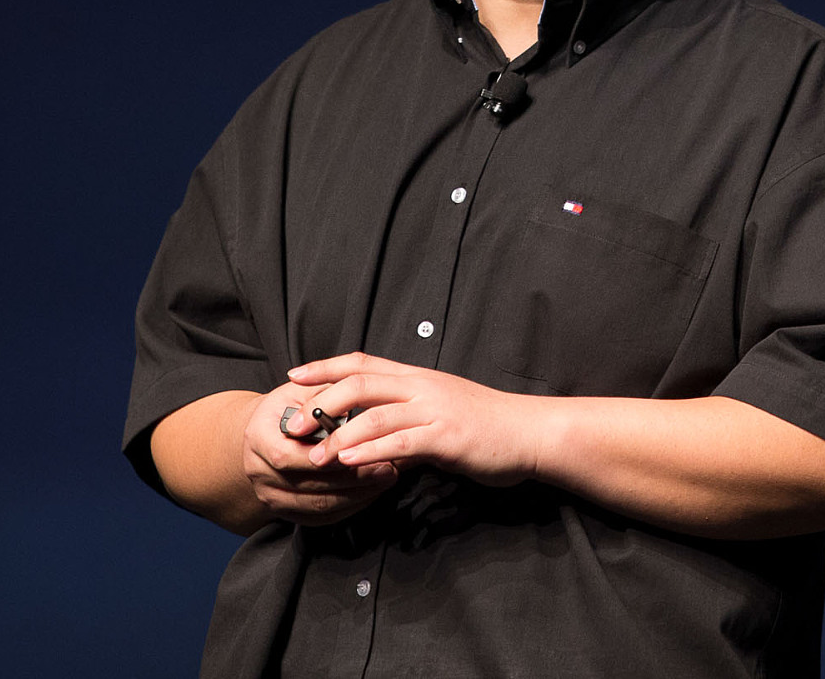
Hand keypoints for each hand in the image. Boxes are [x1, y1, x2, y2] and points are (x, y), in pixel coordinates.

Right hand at [238, 379, 399, 524]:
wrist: (261, 436)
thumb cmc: (284, 409)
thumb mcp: (299, 391)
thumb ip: (326, 395)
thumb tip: (359, 399)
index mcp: (259, 439)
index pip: (293, 456)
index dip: (330, 456)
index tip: (365, 448)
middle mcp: (260, 473)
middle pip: (312, 484)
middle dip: (354, 477)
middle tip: (389, 466)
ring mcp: (273, 497)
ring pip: (320, 504)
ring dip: (358, 494)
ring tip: (387, 477)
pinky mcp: (288, 513)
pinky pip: (323, 516)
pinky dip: (351, 505)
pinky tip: (372, 490)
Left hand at [288, 353, 546, 487]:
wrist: (530, 433)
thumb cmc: (487, 426)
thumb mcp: (442, 411)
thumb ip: (408, 417)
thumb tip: (377, 434)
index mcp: (418, 377)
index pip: (363, 362)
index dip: (326, 367)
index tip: (295, 375)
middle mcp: (422, 386)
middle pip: (361, 382)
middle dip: (322, 401)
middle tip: (294, 422)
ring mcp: (435, 409)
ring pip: (376, 414)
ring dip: (339, 434)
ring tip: (314, 454)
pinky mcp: (447, 436)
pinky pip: (401, 442)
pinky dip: (371, 451)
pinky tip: (350, 461)